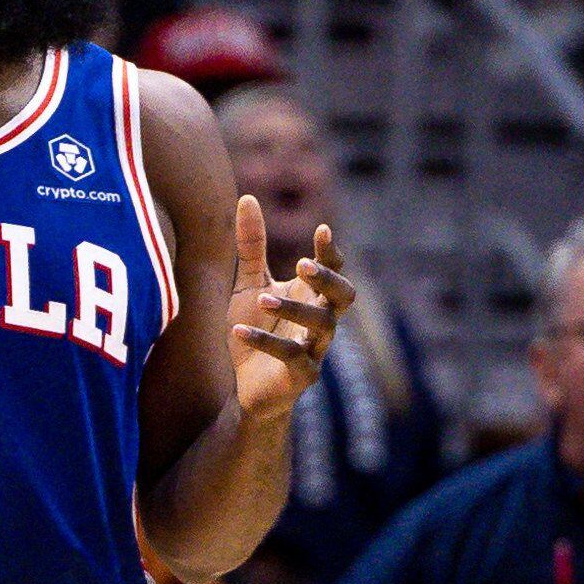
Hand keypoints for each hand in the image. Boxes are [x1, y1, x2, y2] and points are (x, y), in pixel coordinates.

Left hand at [228, 201, 352, 423]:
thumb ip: (251, 246)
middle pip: (344, 296)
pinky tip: (239, 330)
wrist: (244, 386)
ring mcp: (315, 349)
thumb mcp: (249, 284)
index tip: (322, 230)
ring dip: (294, 310)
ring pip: (322, 326)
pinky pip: (291, 356)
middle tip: (302, 265)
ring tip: (263, 299)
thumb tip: (247, 197)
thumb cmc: (255, 328)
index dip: (331, 252)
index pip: (333, 270)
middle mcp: (321, 320)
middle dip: (327, 280)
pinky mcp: (302, 375)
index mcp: (312, 296)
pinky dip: (265, 341)